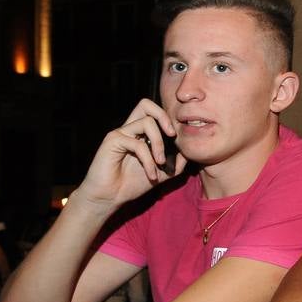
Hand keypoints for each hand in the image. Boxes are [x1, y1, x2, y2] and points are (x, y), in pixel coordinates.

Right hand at [72, 100, 186, 210]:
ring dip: (159, 144)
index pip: (153, 111)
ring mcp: (120, 133)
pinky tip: (151, 174)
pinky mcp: (112, 141)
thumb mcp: (163, 171)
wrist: (110, 197)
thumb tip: (191, 148)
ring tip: (161, 163)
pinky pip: (138, 144)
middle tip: (172, 135)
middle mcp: (129, 129)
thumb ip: (177, 159)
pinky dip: (149, 161)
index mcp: (140, 133)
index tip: (177, 138)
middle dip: (164, 117)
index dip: (168, 118)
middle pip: (145, 104)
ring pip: (146, 122)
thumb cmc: (134, 183)